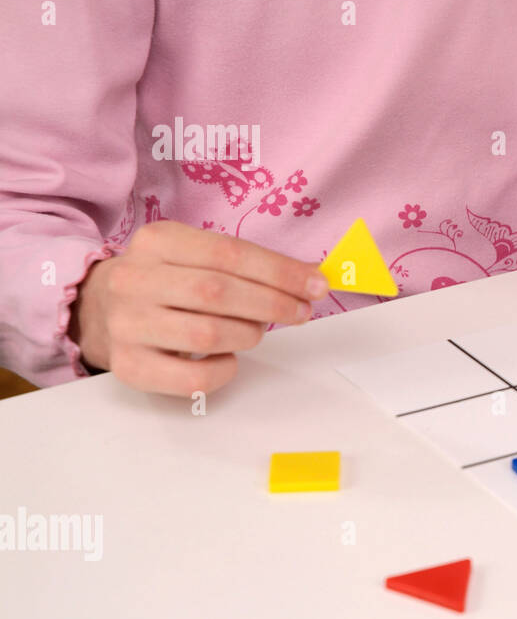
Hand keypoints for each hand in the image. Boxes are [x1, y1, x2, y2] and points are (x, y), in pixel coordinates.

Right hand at [72, 221, 328, 394]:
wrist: (97, 309)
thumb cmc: (165, 281)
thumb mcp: (194, 255)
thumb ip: (247, 263)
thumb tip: (311, 279)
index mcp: (158, 241)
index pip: (229, 253)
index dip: (280, 271)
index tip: (317, 285)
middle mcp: (135, 279)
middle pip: (218, 292)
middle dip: (273, 303)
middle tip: (301, 311)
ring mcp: (128, 324)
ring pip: (207, 334)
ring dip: (248, 334)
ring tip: (256, 330)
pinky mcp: (129, 365)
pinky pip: (191, 378)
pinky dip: (224, 371)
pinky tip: (229, 359)